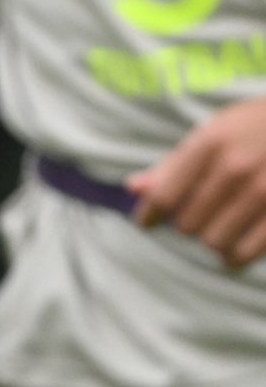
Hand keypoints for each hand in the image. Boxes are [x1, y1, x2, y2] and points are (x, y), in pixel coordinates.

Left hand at [128, 95, 265, 268]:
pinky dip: (234, 257)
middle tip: (196, 214)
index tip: (145, 223)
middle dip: (186, 222)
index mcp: (210, 144)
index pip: (165, 195)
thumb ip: (174, 164)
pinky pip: (246, 253)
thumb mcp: (213, 132)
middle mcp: (235, 169)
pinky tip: (233, 250)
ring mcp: (264, 192)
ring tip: (216, 229)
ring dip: (210, 239)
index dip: (149, 214)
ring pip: (214, 242)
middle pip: (187, 223)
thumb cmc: (252, 128)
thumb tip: (133, 188)